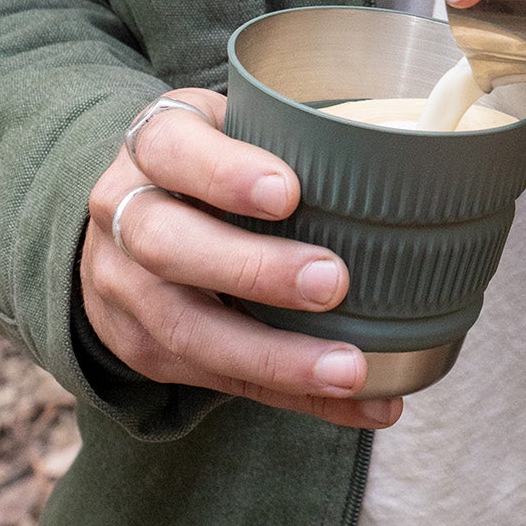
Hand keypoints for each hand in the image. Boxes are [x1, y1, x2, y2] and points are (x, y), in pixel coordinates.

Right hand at [81, 92, 401, 428]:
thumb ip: (292, 135)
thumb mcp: (237, 123)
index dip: (225, 173)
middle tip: (331, 281)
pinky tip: (358, 402)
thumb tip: (402, 158)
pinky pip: (219, 381)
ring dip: (275, 357)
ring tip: (350, 369)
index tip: (288, 192)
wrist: (134, 209)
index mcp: (153, 145)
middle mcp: (124, 216)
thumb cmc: (216, 159)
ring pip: (187, 330)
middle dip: (253, 270)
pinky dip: (294, 396)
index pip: (173, 150)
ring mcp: (123, 290)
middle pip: (169, 246)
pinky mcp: (145, 350)